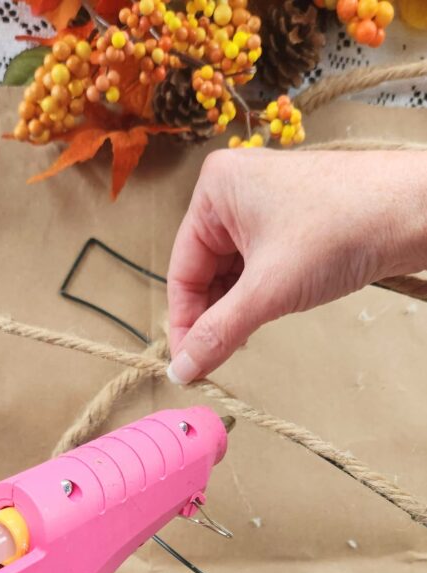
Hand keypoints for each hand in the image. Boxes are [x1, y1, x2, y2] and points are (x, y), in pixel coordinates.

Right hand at [167, 150, 426, 381]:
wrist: (414, 211)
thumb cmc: (342, 229)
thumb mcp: (269, 290)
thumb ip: (219, 333)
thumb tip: (183, 369)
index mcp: (215, 190)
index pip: (182, 271)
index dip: (184, 323)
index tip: (187, 364)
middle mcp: (233, 192)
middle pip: (205, 272)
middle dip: (212, 317)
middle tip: (214, 361)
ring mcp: (264, 206)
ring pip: (232, 273)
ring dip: (235, 310)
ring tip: (243, 341)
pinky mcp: (291, 222)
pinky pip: (258, 267)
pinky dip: (257, 297)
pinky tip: (263, 320)